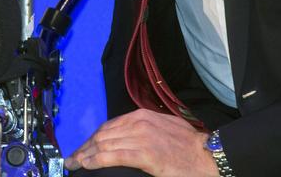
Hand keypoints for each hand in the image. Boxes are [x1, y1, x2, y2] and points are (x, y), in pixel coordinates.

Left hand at [64, 111, 216, 176]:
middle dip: (85, 147)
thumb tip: (128, 137)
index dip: (92, 138)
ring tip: (75, 163)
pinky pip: (114, 156)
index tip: (83, 147)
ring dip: (86, 155)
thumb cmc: (188, 145)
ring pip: (104, 145)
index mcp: (142, 116)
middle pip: (102, 135)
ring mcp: (141, 138)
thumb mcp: (164, 127)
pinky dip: (97, 160)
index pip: (109, 126)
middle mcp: (138, 123)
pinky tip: (87, 165)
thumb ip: (144, 129)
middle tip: (73, 158)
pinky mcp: (145, 154)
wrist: (207, 155)